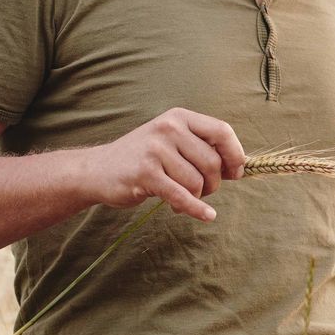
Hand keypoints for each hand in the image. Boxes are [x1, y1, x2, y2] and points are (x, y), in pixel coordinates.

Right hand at [84, 107, 246, 222]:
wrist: (97, 170)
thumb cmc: (143, 159)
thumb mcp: (171, 141)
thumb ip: (201, 148)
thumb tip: (238, 167)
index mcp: (179, 117)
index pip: (222, 131)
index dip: (235, 154)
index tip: (236, 172)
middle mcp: (168, 128)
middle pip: (212, 162)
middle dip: (213, 183)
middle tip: (202, 191)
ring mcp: (155, 150)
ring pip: (197, 182)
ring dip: (197, 197)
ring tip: (183, 198)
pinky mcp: (145, 174)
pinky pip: (181, 196)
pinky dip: (196, 209)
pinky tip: (207, 216)